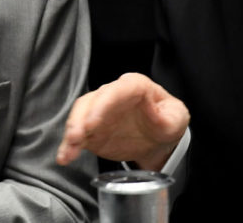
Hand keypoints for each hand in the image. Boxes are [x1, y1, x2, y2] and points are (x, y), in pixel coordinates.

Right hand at [57, 72, 188, 170]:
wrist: (156, 138)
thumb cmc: (167, 121)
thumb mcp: (177, 117)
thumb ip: (170, 115)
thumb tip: (154, 112)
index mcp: (135, 86)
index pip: (118, 89)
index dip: (104, 104)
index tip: (94, 122)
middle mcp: (113, 95)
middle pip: (92, 100)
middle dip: (81, 118)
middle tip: (76, 137)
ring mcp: (99, 111)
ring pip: (80, 115)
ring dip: (72, 132)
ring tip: (69, 150)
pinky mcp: (91, 130)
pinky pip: (77, 134)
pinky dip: (68, 146)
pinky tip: (65, 156)